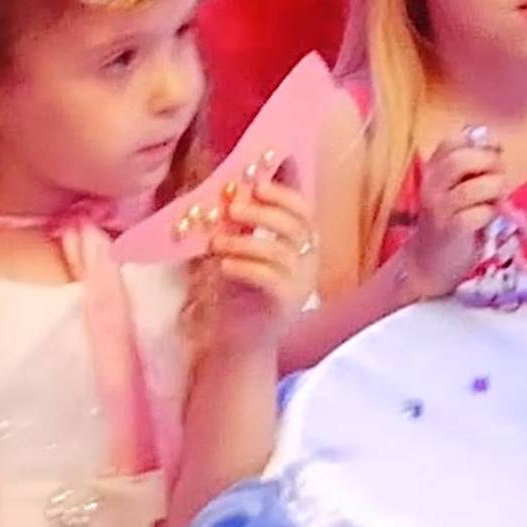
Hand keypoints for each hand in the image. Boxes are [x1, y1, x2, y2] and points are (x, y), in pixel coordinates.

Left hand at [188, 169, 320, 327]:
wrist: (241, 340)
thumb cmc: (240, 291)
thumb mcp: (242, 252)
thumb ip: (243, 226)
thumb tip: (231, 192)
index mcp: (302, 244)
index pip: (304, 211)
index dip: (283, 195)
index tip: (257, 185)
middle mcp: (308, 262)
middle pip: (295, 228)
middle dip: (262, 213)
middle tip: (232, 208)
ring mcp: (301, 284)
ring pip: (280, 252)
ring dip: (245, 242)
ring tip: (217, 242)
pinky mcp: (287, 304)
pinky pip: (270, 278)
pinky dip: (245, 267)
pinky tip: (224, 266)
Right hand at [393, 125, 514, 302]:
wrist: (429, 263)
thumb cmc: (450, 222)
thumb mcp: (457, 190)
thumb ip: (472, 170)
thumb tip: (497, 151)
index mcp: (433, 170)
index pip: (453, 141)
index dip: (481, 142)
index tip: (495, 152)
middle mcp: (431, 185)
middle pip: (461, 159)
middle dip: (490, 163)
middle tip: (500, 176)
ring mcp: (439, 209)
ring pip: (472, 187)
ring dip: (495, 189)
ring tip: (498, 199)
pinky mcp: (450, 231)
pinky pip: (477, 214)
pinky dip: (490, 213)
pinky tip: (489, 219)